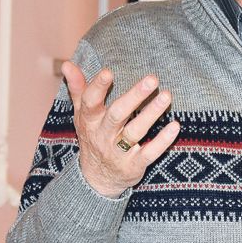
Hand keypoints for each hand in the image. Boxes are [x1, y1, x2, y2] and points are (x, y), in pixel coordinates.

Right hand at [62, 61, 180, 197]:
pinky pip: (149, 153)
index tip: (109, 72)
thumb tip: (66, 64)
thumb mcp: (82, 114)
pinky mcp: (134, 165)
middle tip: (152, 79)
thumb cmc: (93, 136)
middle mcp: (103, 135)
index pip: (91, 102)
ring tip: (166, 95)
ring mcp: (119, 151)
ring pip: (135, 131)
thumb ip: (78, 88)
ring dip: (152, 113)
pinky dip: (162, 141)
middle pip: (117, 114)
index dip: (98, 87)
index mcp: (90, 120)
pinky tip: (175, 126)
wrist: (96, 179)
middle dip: (134, 96)